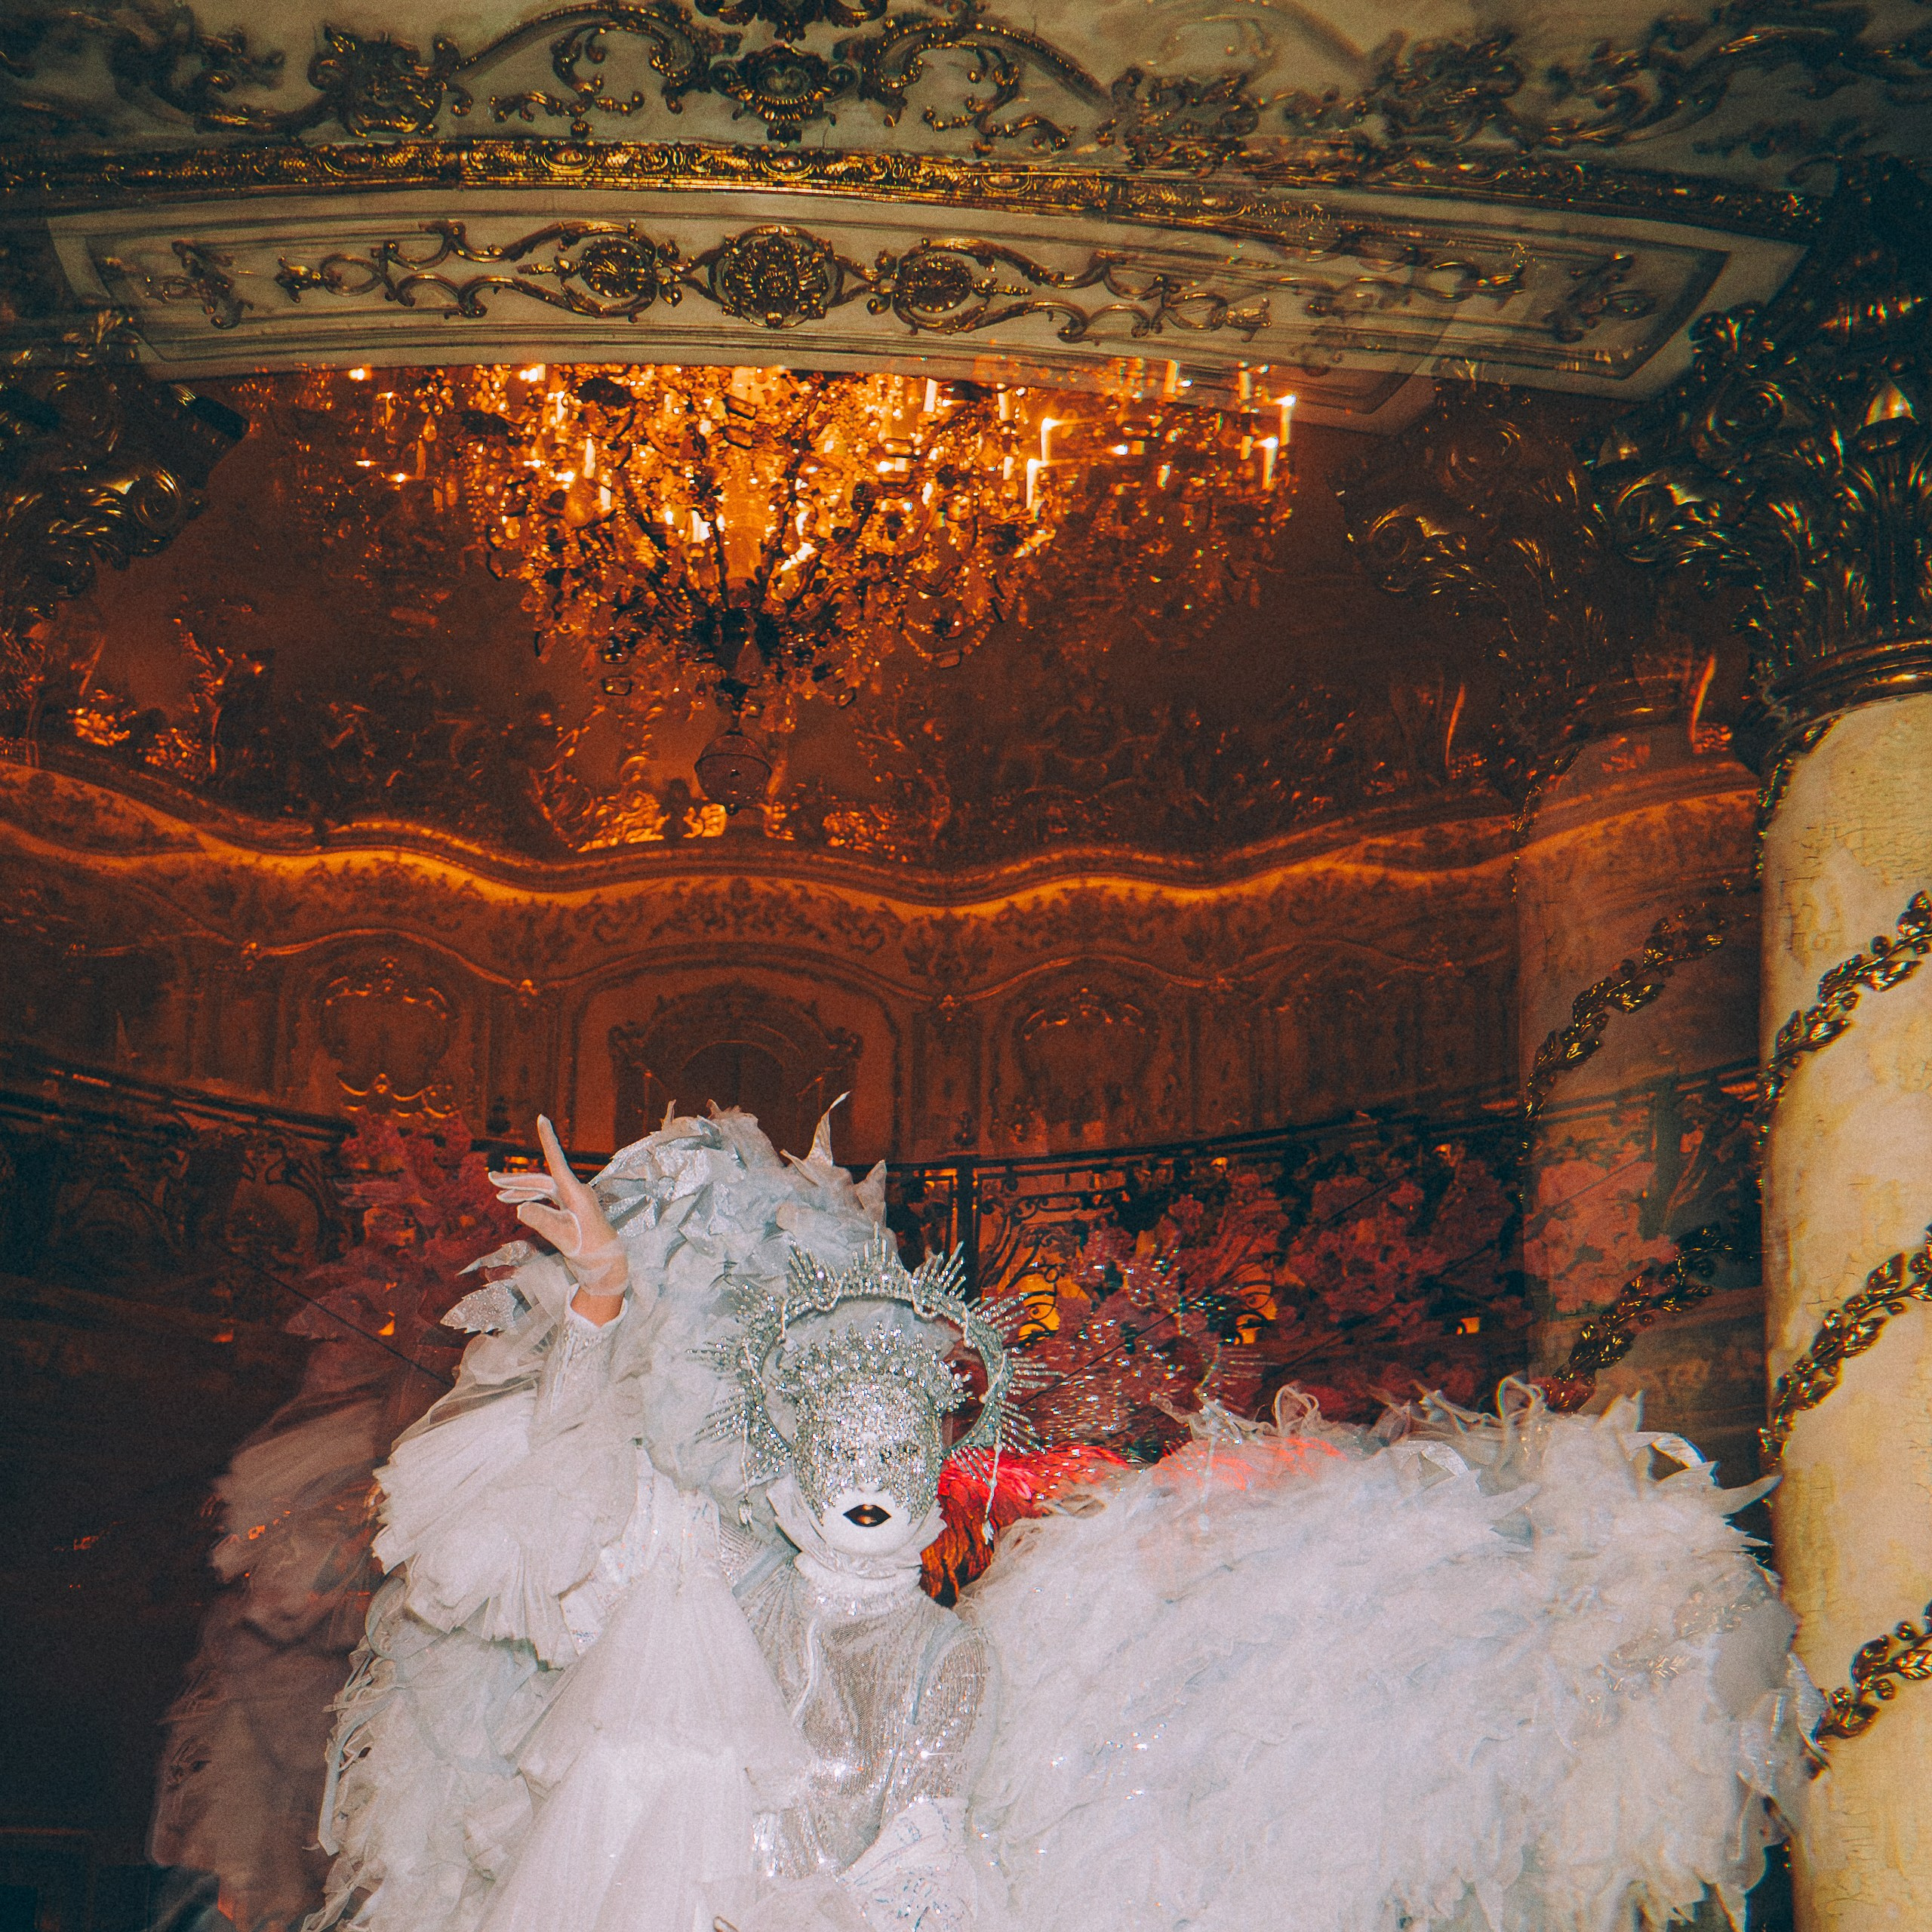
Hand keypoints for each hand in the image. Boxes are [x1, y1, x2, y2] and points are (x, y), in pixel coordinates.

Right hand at [489, 1116, 627, 1303]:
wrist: (606, 1264)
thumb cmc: (589, 1250)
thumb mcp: (563, 1237)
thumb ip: (542, 1222)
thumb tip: (519, 1209)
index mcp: (576, 1192)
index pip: (557, 1161)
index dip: (547, 1139)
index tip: (542, 1118)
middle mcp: (574, 1192)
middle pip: (541, 1179)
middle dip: (515, 1179)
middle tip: (490, 1178)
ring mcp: (572, 1200)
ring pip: (542, 1189)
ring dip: (521, 1189)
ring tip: (497, 1192)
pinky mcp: (570, 1209)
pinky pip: (547, 1199)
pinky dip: (530, 1199)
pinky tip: (515, 1204)